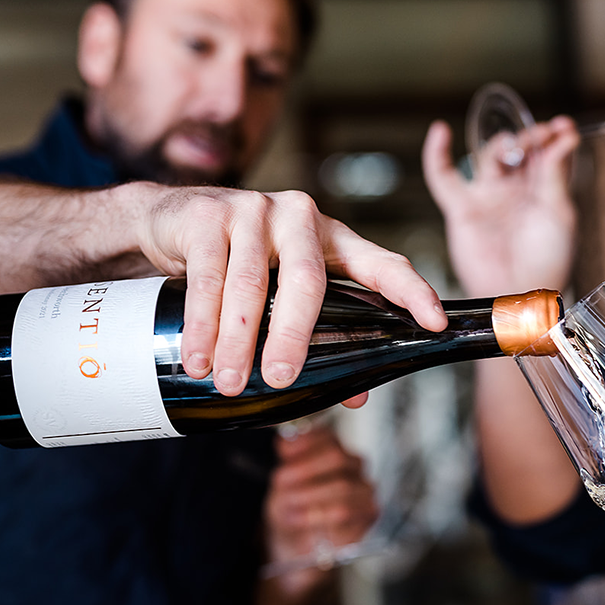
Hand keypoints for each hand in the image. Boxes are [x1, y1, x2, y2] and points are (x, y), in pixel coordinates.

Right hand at [125, 182, 447, 394]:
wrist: (169, 220)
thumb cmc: (242, 262)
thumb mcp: (284, 292)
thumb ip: (322, 335)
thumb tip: (357, 395)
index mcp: (333, 238)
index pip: (382, 263)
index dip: (411, 291)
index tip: (435, 323)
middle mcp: (300, 217)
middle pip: (308, 281)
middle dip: (293, 335)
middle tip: (279, 378)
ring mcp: (254, 209)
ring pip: (250, 283)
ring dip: (236, 339)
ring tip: (228, 380)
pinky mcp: (210, 213)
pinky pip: (208, 276)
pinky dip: (201, 323)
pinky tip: (198, 356)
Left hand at [263, 422, 378, 590]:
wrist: (297, 549)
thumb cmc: (291, 514)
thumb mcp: (279, 488)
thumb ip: (286, 464)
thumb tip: (285, 443)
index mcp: (332, 451)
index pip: (327, 436)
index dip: (305, 443)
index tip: (283, 453)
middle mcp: (353, 467)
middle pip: (336, 457)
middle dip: (305, 471)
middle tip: (283, 484)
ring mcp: (364, 490)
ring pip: (343, 486)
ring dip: (310, 497)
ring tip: (290, 507)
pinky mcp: (369, 515)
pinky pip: (351, 513)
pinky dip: (322, 517)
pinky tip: (305, 520)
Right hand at [422, 117, 578, 296]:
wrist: (520, 295)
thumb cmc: (546, 264)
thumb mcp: (561, 214)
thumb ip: (557, 174)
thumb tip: (563, 139)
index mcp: (542, 196)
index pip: (547, 157)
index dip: (554, 138)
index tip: (563, 126)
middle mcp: (514, 195)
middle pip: (519, 153)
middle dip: (530, 138)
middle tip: (541, 132)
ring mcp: (488, 199)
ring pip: (489, 158)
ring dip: (502, 144)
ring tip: (514, 144)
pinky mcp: (462, 209)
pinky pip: (442, 177)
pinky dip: (436, 154)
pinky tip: (440, 131)